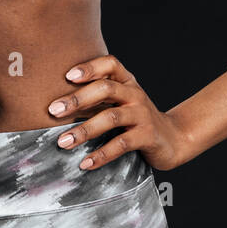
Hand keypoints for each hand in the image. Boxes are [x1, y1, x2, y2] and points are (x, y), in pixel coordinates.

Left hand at [47, 55, 188, 171]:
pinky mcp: (147, 136)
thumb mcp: (120, 101)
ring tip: (63, 142)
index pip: (110, 63)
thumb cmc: (136, 118)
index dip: (90, 67)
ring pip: (110, 118)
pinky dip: (101, 154)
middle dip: (77, 99)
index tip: (67, 76)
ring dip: (84, 130)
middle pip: (105, 89)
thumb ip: (96, 97)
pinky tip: (85, 163)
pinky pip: (121, 144)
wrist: (173, 138)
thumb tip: (55, 103)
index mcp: (127, 81)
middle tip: (53, 111)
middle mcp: (135, 94)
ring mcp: (142, 114)